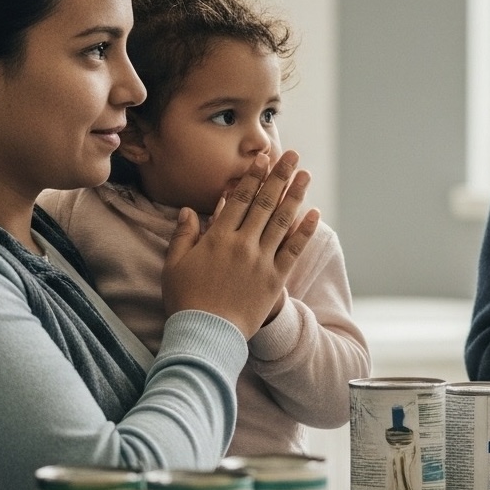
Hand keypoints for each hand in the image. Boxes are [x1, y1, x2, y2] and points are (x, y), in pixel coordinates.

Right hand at [160, 149, 319, 337]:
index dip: (252, 177)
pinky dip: (304, 231)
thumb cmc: (186, 300)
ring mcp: (261, 262)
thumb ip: (184, 235)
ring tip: (305, 174)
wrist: (207, 334)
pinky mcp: (275, 280)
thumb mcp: (175, 264)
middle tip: (291, 155)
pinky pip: (293, 251)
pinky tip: (314, 214)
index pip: (238, 199)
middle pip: (264, 203)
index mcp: (218, 238)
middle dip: (279, 176)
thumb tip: (191, 210)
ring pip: (281, 221)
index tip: (262, 159)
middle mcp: (242, 245)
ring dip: (295, 195)